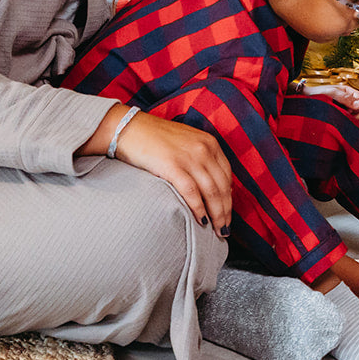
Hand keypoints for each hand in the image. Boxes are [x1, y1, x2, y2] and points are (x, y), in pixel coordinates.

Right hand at [108, 110, 233, 236]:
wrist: (129, 129)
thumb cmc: (155, 139)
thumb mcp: (186, 143)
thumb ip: (200, 159)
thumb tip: (210, 185)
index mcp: (209, 142)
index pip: (227, 175)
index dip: (229, 198)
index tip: (227, 213)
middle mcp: (204, 149)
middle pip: (222, 186)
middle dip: (225, 211)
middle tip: (225, 230)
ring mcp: (189, 157)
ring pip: (211, 192)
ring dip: (217, 214)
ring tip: (217, 231)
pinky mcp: (173, 166)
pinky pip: (192, 192)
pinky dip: (199, 209)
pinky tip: (201, 221)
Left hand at [302, 82, 358, 121]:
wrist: (306, 100)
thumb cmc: (317, 94)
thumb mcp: (331, 92)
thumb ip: (345, 98)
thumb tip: (358, 105)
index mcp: (349, 92)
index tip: (349, 109)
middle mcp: (350, 101)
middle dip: (357, 115)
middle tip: (346, 115)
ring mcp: (346, 110)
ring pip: (358, 118)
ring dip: (352, 119)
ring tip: (340, 117)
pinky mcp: (342, 118)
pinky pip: (351, 123)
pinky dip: (347, 123)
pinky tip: (339, 121)